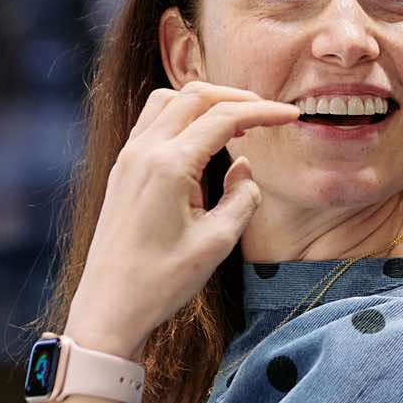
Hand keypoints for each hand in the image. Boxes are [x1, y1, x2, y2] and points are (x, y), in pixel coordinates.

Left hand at [62, 81, 300, 355]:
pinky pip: (152, 122)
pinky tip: (202, 138)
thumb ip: (241, 196)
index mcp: (169, 166)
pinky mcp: (122, 170)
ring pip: (168, 101)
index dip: (262, 111)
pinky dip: (182, 116)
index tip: (292, 115)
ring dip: (204, 102)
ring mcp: (128, 158)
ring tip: (236, 119)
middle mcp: (144, 152)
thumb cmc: (162, 281)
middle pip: (193, 96)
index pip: (223, 118)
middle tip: (268, 112)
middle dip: (235, 98)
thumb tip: (243, 165)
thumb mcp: (217, 242)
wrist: (110, 307)